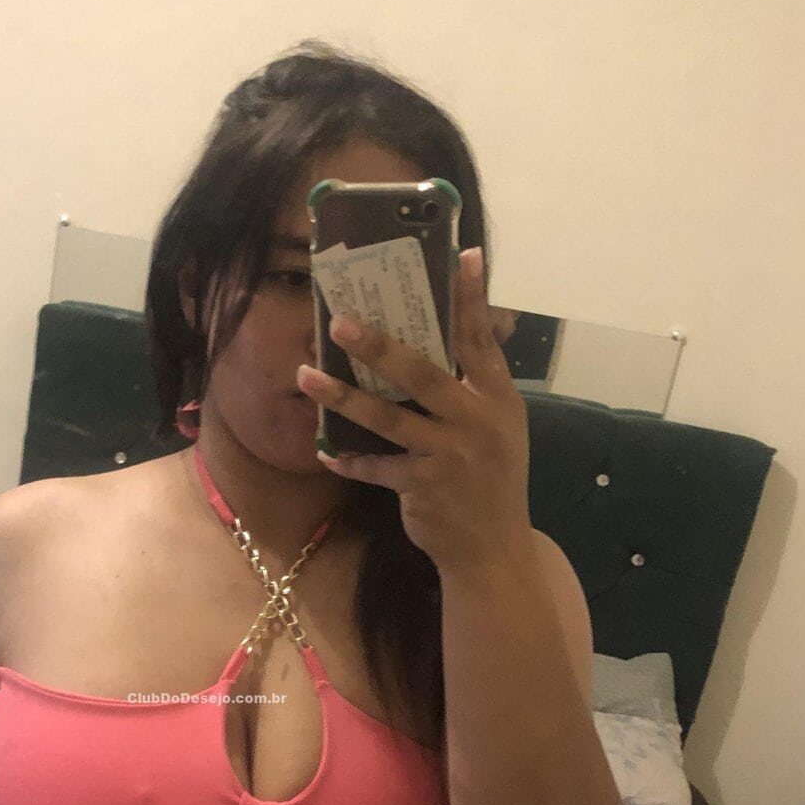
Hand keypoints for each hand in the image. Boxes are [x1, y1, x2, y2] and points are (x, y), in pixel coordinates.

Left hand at [297, 247, 532, 578]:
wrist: (494, 549)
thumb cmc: (490, 479)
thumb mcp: (498, 426)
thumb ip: (475, 384)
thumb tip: (448, 335)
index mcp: (498, 397)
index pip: (481, 337)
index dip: (470, 297)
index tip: (460, 254)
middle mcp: (476, 420)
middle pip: (422, 372)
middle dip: (379, 345)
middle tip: (340, 321)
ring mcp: (449, 455)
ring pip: (387, 418)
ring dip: (342, 396)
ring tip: (305, 376)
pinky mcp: (422, 487)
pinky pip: (376, 466)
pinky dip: (349, 458)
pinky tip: (324, 449)